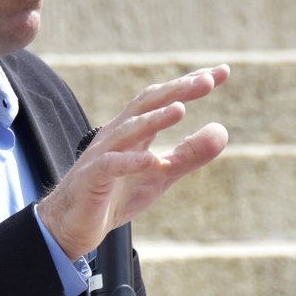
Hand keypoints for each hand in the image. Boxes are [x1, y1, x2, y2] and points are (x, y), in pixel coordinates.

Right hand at [37, 65, 229, 259]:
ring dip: (153, 120)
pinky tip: (152, 160)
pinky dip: (130, 162)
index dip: (190, 84)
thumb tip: (222, 130)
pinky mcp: (91, 179)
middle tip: (207, 81)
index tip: (222, 71)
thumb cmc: (115, 195)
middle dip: (175, 91)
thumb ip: (189, 154)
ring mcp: (102, 155)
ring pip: (128, 131)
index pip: (164, 99)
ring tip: (180, 110)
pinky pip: (110, 166)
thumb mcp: (160, 175)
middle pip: (146, 104)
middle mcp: (117, 135)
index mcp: (135, 131)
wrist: (72, 223)